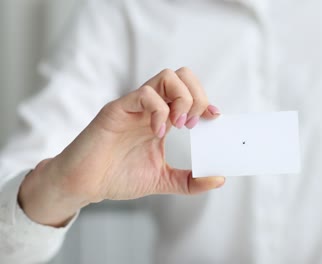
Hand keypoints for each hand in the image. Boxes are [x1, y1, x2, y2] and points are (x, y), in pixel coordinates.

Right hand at [19, 67, 224, 225]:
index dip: (206, 100)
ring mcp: (134, 106)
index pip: (190, 92)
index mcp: (162, 118)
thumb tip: (219, 179)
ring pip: (166, 77)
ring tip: (180, 126)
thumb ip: (190, 181)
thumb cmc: (118, 177)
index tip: (214, 118)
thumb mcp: (163, 180)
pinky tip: (156, 133)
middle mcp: (150, 107)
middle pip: (182, 76)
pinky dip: (158, 111)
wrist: (85, 185)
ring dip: (182, 99)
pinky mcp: (117, 110)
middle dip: (197, 96)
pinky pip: (144, 94)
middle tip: (194, 124)